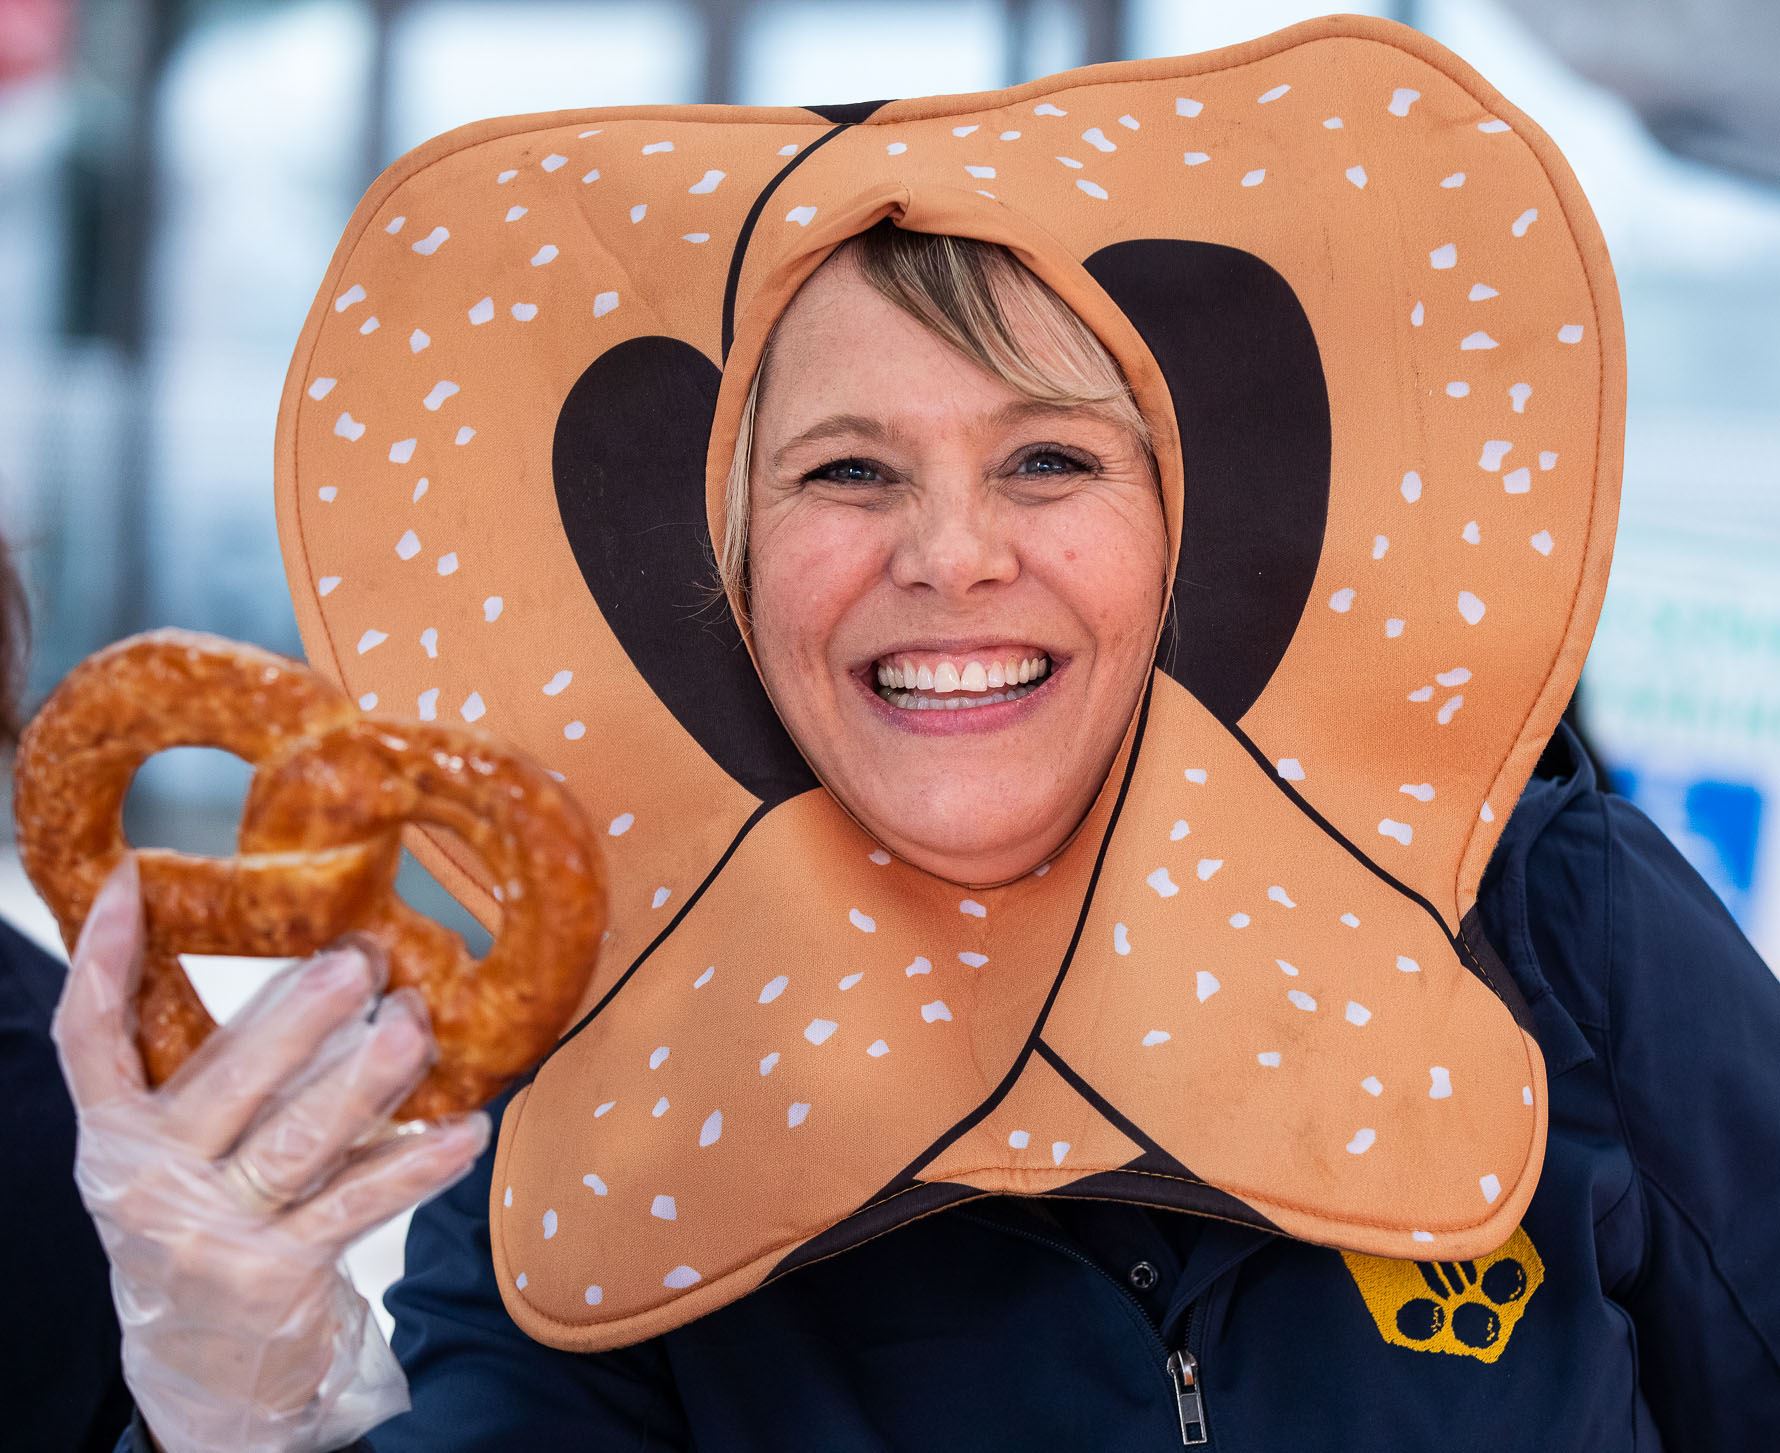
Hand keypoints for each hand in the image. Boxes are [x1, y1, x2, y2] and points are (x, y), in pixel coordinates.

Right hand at [53, 855, 492, 1452]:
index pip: (90, 1039)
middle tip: (362, 960)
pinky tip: (464, 1131)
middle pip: (225, 1079)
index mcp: (116, 1137)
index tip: (133, 884)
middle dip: (298, 1016)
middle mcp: (148, 1181)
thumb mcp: (175, 1156)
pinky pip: (356, 1203)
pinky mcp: (273, 1273)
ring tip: (418, 1027)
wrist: (201, 1371)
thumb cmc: (202, 1227)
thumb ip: (209, 1076)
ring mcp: (208, 1231)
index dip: (106, 959)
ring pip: (298, 1138)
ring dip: (368, 1078)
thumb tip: (308, 967)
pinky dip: (416, 1163)